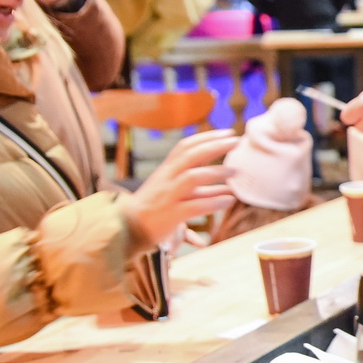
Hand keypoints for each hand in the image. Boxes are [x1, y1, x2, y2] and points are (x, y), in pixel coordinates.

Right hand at [122, 130, 238, 244]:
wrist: (126, 229)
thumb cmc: (154, 209)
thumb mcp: (175, 193)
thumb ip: (199, 190)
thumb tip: (228, 190)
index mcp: (165, 171)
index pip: (185, 147)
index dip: (207, 138)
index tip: (228, 133)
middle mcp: (165, 179)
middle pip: (190, 155)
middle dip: (215, 146)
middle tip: (236, 141)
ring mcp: (167, 196)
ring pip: (192, 177)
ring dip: (216, 172)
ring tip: (235, 172)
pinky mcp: (170, 215)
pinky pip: (196, 206)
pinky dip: (215, 202)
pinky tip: (229, 200)